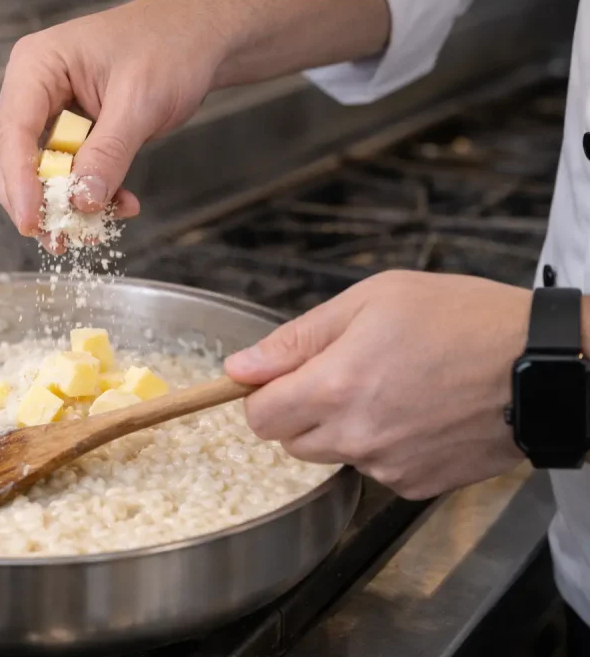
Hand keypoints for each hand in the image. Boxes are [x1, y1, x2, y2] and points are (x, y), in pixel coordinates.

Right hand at [0, 0, 232, 245]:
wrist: (197, 39)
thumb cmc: (169, 47)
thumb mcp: (140, 101)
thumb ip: (109, 152)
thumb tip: (81, 200)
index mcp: (37, 65)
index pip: (12, 130)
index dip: (18, 182)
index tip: (32, 221)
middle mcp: (32, 88)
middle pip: (7, 156)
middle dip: (30, 200)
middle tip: (55, 237)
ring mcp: (48, 111)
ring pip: (32, 170)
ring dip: (58, 204)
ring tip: (87, 233)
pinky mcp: (68, 132)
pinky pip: (64, 173)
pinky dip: (85, 195)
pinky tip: (117, 206)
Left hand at [224, 270, 528, 499]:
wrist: (544, 366)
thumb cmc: (463, 320)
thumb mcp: (372, 300)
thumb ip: (297, 339)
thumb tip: (240, 368)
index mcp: (335, 386)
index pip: (258, 416)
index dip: (263, 393)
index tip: (283, 376)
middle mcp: (355, 435)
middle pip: (289, 440)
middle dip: (301, 409)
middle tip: (346, 372)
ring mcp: (387, 465)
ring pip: (332, 454)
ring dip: (342, 428)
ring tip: (389, 387)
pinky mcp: (417, 484)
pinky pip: (375, 468)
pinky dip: (383, 445)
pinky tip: (416, 413)